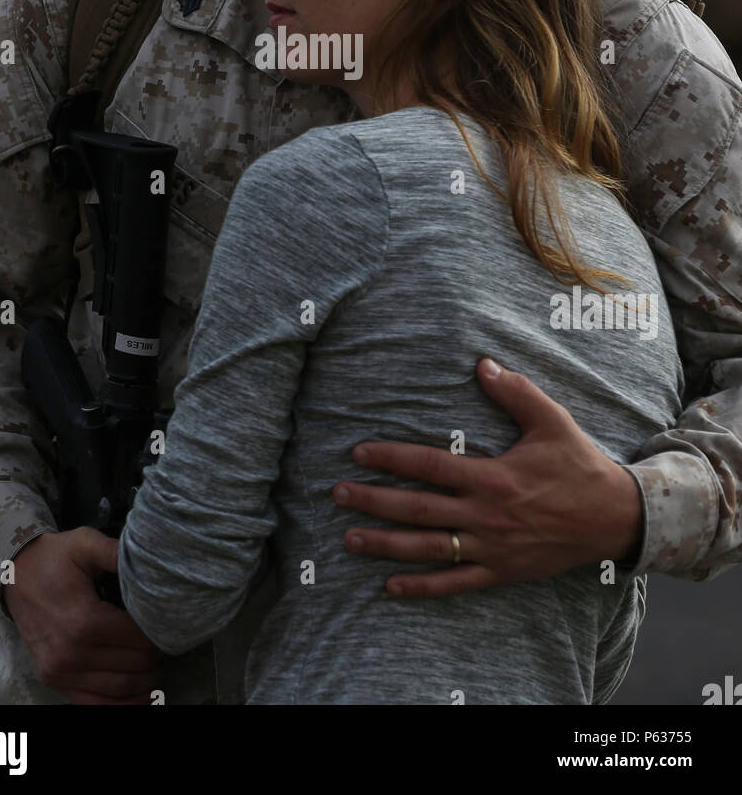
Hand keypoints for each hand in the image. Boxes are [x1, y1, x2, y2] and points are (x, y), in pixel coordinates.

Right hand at [5, 528, 162, 703]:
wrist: (14, 575)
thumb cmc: (54, 558)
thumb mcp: (85, 543)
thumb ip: (117, 552)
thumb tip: (150, 558)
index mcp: (84, 620)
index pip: (138, 640)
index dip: (159, 634)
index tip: (168, 624)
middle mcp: (71, 653)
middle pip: (133, 666)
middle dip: (155, 657)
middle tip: (165, 643)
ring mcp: (60, 672)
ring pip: (119, 690)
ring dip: (144, 682)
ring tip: (155, 666)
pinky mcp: (54, 682)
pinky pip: (94, 705)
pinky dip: (122, 705)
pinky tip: (141, 696)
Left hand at [332, 358, 643, 596]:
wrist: (614, 519)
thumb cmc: (579, 466)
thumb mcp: (551, 421)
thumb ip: (516, 391)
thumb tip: (482, 363)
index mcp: (493, 477)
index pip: (429, 466)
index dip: (391, 459)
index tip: (359, 452)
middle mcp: (486, 515)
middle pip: (418, 509)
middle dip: (374, 502)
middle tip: (337, 494)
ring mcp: (491, 548)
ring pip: (428, 549)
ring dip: (386, 545)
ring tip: (349, 540)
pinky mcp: (501, 572)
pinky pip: (455, 583)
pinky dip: (422, 587)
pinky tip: (391, 586)